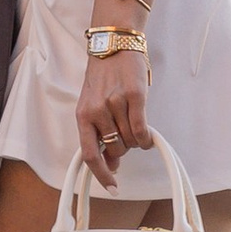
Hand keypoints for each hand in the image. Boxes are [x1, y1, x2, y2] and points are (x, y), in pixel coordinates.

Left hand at [76, 46, 152, 182]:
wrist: (113, 44)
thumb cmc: (103, 76)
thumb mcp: (92, 104)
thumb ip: (98, 133)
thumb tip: (111, 163)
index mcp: (82, 116)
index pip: (90, 155)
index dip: (101, 175)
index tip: (112, 187)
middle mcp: (97, 111)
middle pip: (116, 150)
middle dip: (123, 149)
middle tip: (125, 137)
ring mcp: (116, 104)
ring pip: (131, 141)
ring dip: (136, 141)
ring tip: (134, 126)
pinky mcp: (135, 97)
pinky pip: (142, 130)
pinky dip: (146, 138)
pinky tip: (147, 137)